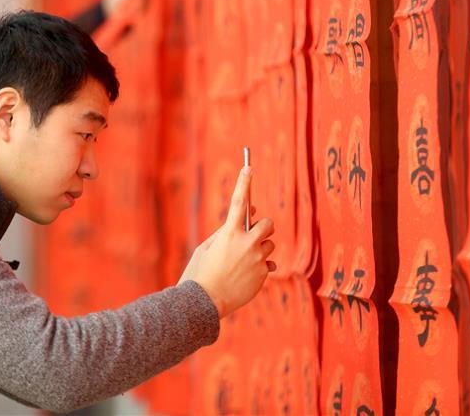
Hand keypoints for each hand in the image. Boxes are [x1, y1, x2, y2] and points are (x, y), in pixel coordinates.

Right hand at [178, 167, 275, 317]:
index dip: (243, 182)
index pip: (238, 202)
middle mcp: (247, 243)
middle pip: (267, 224)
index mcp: (229, 233)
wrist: (204, 302)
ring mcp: (257, 260)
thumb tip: (248, 221)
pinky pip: (268, 264)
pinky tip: (245, 275)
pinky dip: (260, 267)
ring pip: (268, 245)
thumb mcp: (207, 247)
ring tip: (242, 261)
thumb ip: (226, 232)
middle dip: (262, 226)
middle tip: (252, 233)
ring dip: (259, 249)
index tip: (248, 167)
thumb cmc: (201, 272)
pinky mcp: (263, 275)